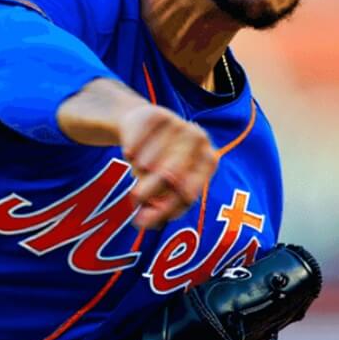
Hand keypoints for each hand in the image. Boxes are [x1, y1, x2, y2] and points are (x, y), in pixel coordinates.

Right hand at [55, 79, 216, 229]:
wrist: (144, 125)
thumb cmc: (160, 162)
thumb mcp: (166, 186)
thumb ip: (159, 208)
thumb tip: (146, 224)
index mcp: (209, 161)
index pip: (189, 191)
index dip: (167, 209)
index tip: (146, 220)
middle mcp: (199, 139)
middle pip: (170, 175)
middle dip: (149, 193)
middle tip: (133, 201)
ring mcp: (179, 124)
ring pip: (149, 161)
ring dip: (138, 172)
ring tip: (139, 170)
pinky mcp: (156, 114)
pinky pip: (136, 143)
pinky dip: (129, 153)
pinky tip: (131, 152)